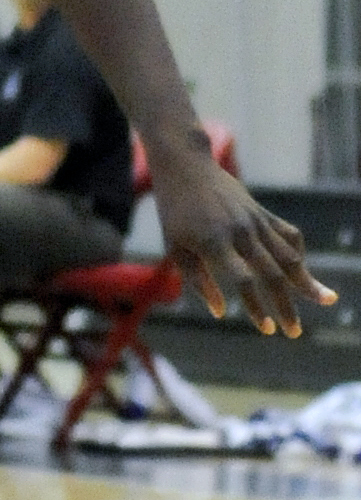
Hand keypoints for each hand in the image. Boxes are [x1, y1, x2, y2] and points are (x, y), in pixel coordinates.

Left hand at [149, 147, 333, 335]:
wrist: (186, 166)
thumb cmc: (174, 211)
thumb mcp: (174, 247)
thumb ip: (197, 280)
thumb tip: (221, 312)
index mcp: (214, 242)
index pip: (243, 281)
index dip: (257, 307)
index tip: (267, 329)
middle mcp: (240, 232)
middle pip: (272, 273)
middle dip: (286, 306)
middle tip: (294, 333)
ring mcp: (255, 221)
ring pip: (289, 255)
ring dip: (306, 281)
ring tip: (326, 300)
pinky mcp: (263, 213)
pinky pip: (288, 235)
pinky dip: (298, 254)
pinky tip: (302, 271)